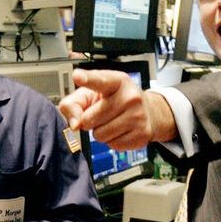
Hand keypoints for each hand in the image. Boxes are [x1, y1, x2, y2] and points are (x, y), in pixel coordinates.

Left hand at [58, 69, 175, 148]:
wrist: (147, 111)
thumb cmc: (113, 100)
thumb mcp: (91, 94)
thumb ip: (73, 104)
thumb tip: (75, 125)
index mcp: (116, 81)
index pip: (99, 80)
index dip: (87, 79)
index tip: (77, 76)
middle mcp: (130, 96)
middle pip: (90, 118)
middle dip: (89, 120)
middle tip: (101, 113)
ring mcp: (138, 115)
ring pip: (100, 135)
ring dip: (100, 132)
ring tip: (111, 121)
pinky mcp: (142, 133)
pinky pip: (113, 145)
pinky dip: (112, 140)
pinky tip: (121, 130)